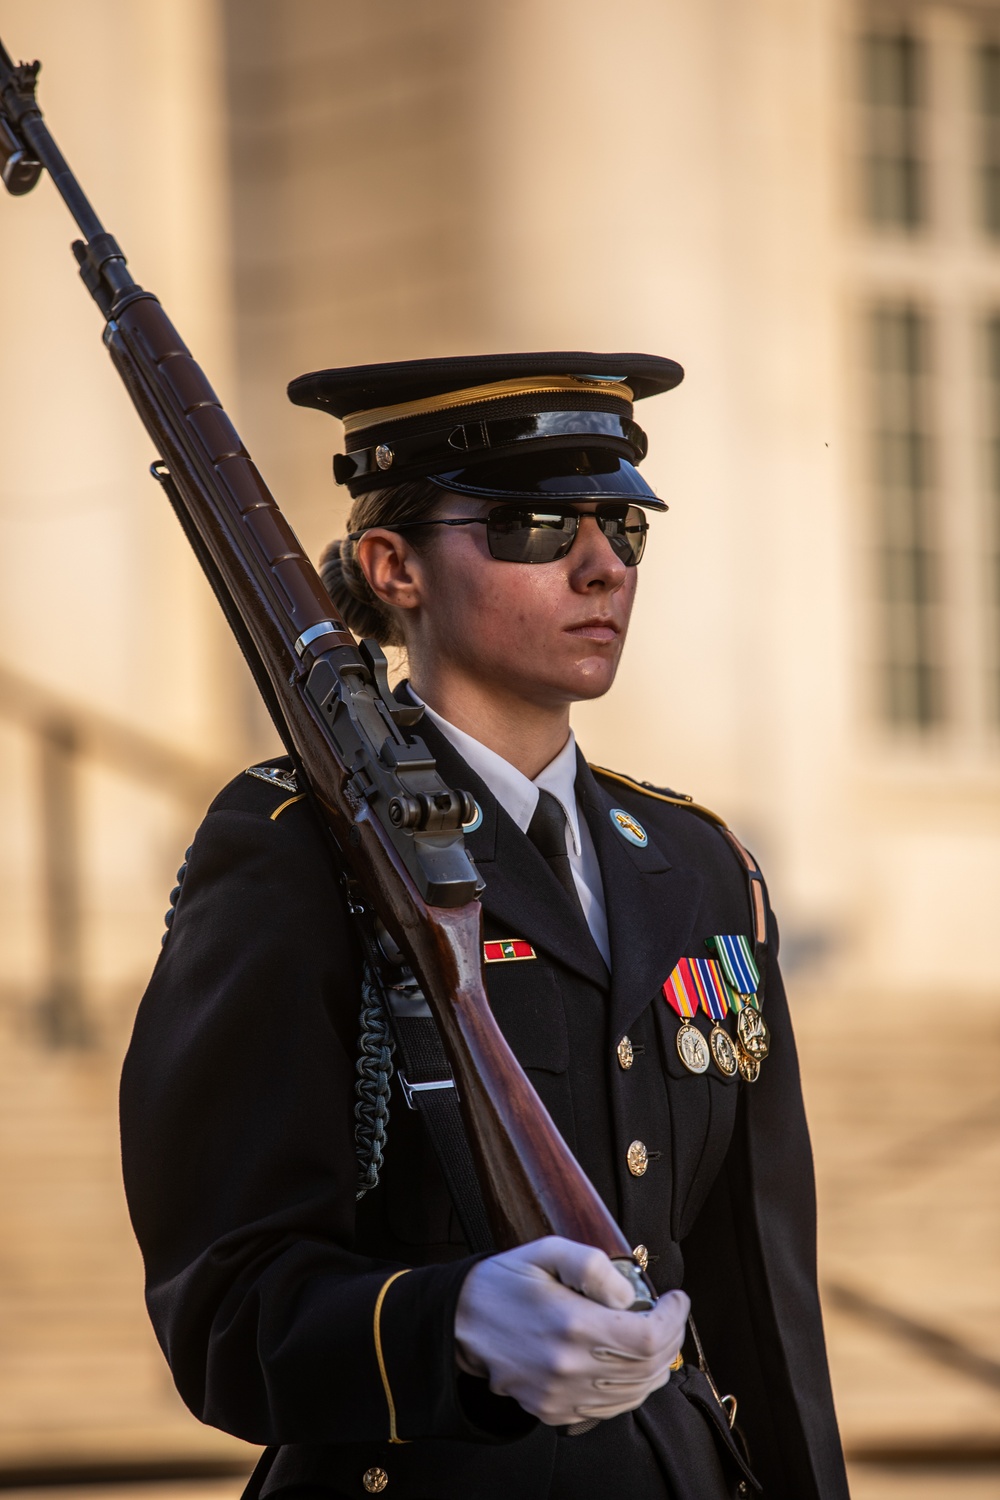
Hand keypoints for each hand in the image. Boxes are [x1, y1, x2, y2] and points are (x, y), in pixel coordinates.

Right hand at [454, 1236, 688, 1425]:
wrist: (462, 1320)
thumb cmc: (507, 1280)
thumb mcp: (547, 1250)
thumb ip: (593, 1266)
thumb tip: (630, 1296)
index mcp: (570, 1324)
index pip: (648, 1337)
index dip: (674, 1319)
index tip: (677, 1299)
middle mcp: (569, 1367)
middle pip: (648, 1367)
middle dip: (671, 1338)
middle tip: (671, 1315)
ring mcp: (561, 1395)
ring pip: (634, 1392)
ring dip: (657, 1365)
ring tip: (655, 1336)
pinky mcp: (554, 1410)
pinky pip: (610, 1409)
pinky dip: (631, 1387)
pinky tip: (628, 1362)